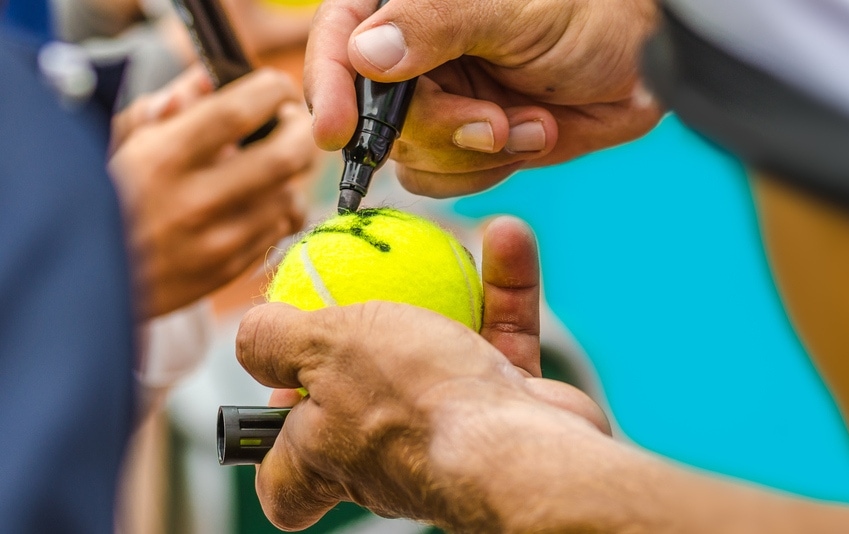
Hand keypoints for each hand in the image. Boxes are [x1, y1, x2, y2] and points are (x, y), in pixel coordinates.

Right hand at [109, 67, 316, 318]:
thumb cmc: (104, 202)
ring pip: (290, 196)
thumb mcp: (120, 144)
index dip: (271, 91)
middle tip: (293, 123)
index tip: (277, 87)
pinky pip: (277, 231)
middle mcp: (194, 202)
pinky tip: (260, 200)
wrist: (86, 285)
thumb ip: (165, 105)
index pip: (238, 112)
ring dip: (290, 175)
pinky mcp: (227, 271)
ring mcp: (215, 243)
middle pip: (285, 156)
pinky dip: (277, 210)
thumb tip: (208, 79)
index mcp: (163, 159)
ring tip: (273, 164)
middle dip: (301, 132)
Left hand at [240, 217, 608, 529]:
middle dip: (360, 358)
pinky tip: (503, 237)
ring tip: (441, 242)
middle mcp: (386, 458)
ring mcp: (449, 436)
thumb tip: (250, 334)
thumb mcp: (321, 350)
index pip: (284, 485)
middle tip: (363, 304)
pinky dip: (502, 291)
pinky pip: (500, 342)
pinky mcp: (507, 413)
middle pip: (357, 413)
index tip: (277, 401)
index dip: (272, 452)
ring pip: (439, 359)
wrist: (519, 448)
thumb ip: (275, 340)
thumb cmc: (408, 402)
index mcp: (326, 458)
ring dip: (445, 294)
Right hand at [304, 0, 662, 197]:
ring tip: (530, 121)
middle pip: (375, 112)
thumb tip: (366, 53)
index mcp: (410, 5)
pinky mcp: (466, 142)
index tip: (335, 131)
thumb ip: (436, 24)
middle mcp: (414, 54)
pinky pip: (443, 180)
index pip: (339, 36)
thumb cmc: (589, 13)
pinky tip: (532, 133)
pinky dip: (488, 170)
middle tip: (492, 123)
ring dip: (473, 151)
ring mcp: (439, 101)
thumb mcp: (512, 9)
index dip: (327, 84)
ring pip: (409, 155)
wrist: (642, 64)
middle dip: (437, 128)